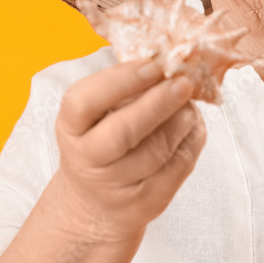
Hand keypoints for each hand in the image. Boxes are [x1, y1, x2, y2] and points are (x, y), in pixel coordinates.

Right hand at [51, 59, 206, 245]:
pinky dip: (191, 141)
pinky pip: (177, 168)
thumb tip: (166, 59)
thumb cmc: (102, 140)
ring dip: (180, 122)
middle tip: (183, 83)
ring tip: (189, 104)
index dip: (120, 81)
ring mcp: (117, 186)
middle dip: (158, 104)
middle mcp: (87, 159)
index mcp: (71, 127)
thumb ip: (124, 87)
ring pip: (156, 152)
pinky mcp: (147, 202)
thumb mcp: (98, 113)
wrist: (95, 203)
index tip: (153, 66)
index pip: (84, 102)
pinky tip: (192, 125)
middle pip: (122, 133)